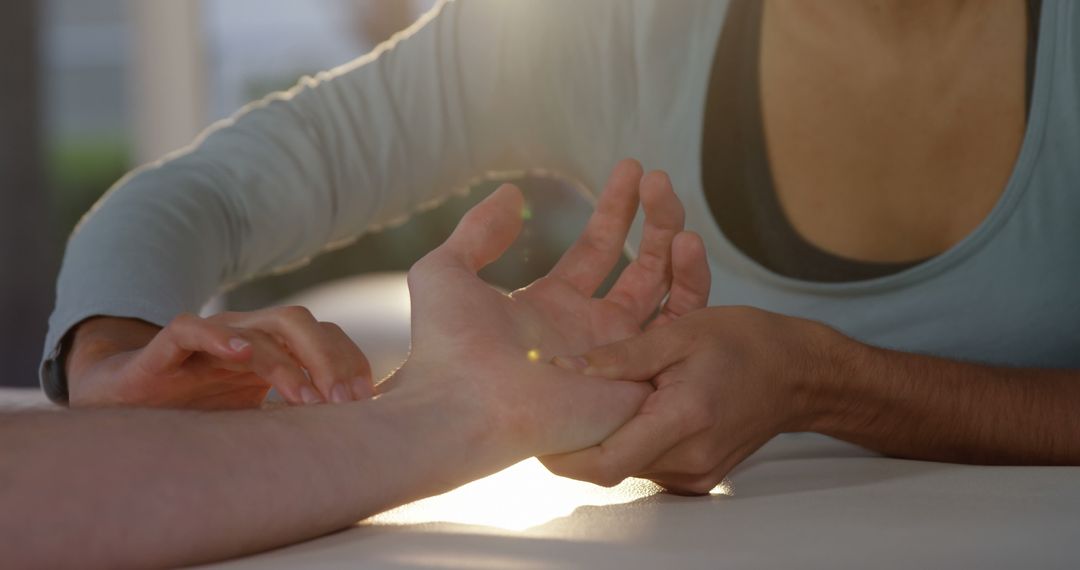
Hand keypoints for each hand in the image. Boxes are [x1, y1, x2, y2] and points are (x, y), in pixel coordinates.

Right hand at [67, 309, 373, 408]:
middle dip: (330, 359)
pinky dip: (220, 337)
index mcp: (277, 347)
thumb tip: (352, 442)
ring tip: (306, 397)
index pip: (326, 338)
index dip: (350, 362)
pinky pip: (194, 329)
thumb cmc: (201, 411)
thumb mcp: (258, 418)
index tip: (367, 400)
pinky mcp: (170, 345)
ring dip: (287, 363)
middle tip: (345, 402)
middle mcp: (249, 334)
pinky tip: (242, 354)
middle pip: (301, 324)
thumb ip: (297, 418)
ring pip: (260, 329)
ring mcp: (212, 336)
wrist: (128, 401)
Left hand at [384, 160, 710, 455]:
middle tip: (659, 176)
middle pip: (639, 269)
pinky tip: (688, 241)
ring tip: (673, 198)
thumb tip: (511, 195)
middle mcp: (588, 331)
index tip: (631, 169)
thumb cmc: (447, 347)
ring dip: (676, 244)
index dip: (615, 210)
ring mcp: (616, 354)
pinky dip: (690, 282)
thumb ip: (478, 231)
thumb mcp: (446, 271)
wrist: (463, 406)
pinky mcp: (636, 375)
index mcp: (551, 307)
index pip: (596, 251)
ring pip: (665, 294)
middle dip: (654, 220)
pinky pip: (678, 330)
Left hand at [544, 306, 843, 493]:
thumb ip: (620, 355)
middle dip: (580, 440)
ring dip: (608, 439)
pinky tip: (631, 411)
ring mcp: (696, 474)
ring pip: (628, 465)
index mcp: (682, 419)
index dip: (562, 456)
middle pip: (611, 466)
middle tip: (557, 409)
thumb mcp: (681, 332)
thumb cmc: (746, 344)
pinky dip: (632, 441)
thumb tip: (563, 367)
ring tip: (595, 403)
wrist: (801, 374)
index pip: (605, 463)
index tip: (539, 434)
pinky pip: (649, 464)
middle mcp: (689, 458)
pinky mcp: (700, 476)